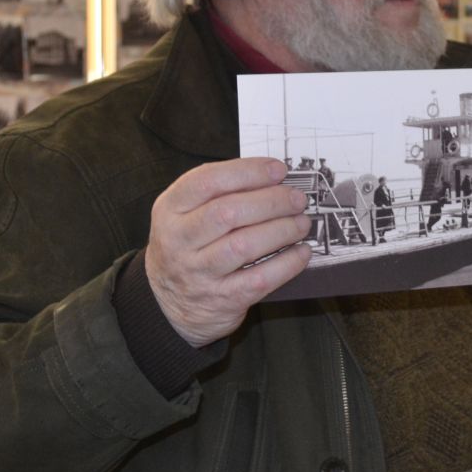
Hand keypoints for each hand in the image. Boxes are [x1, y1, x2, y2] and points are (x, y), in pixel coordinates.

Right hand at [144, 158, 312, 345]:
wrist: (169, 302)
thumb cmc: (188, 246)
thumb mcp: (187, 213)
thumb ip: (222, 193)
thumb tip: (273, 179)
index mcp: (170, 209)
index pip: (207, 181)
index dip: (248, 172)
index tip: (278, 170)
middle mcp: (179, 240)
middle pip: (228, 213)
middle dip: (271, 201)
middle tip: (297, 199)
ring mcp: (198, 273)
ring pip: (244, 246)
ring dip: (282, 230)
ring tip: (302, 222)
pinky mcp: (220, 298)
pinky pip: (259, 279)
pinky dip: (287, 263)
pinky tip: (301, 252)